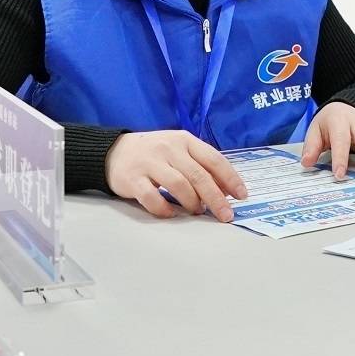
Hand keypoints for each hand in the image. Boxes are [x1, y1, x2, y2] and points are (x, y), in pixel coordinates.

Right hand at [105, 130, 249, 221]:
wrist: (113, 151)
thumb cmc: (154, 153)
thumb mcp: (179, 151)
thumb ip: (200, 165)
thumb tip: (225, 190)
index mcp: (185, 140)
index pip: (213, 159)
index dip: (230, 178)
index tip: (241, 196)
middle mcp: (169, 149)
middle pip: (198, 175)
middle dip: (216, 198)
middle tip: (226, 215)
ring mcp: (150, 163)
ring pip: (179, 185)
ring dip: (192, 202)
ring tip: (197, 211)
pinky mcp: (133, 179)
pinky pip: (151, 197)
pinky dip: (164, 209)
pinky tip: (170, 214)